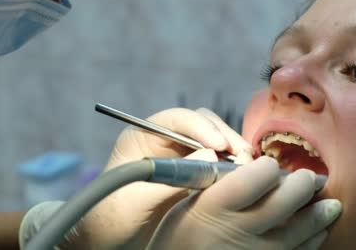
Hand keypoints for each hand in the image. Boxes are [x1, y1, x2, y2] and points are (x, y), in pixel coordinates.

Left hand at [80, 107, 253, 248]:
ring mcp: (180, 156)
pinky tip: (242, 177)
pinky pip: (217, 162)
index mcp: (142, 136)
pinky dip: (231, 167)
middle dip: (223, 137)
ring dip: (232, 151)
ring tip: (247, 167)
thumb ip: (170, 178)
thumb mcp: (134, 201)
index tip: (219, 146)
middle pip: (201, 125)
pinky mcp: (193, 174)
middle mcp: (163, 141)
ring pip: (214, 142)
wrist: (108, 243)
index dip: (201, 127)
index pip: (176, 118)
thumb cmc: (110, 220)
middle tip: (242, 157)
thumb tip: (210, 156)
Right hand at [147, 157, 341, 249]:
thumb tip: (245, 156)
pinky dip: (312, 240)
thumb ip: (214, 178)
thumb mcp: (187, 201)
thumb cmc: (180, 232)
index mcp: (214, 205)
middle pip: (283, 202)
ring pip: (298, 231)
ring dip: (319, 214)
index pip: (255, 177)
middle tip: (310, 177)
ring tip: (331, 203)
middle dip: (302, 185)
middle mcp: (237, 230)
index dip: (268, 167)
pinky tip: (319, 230)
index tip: (269, 164)